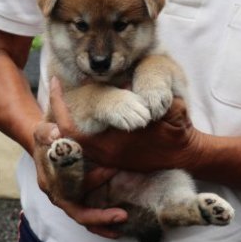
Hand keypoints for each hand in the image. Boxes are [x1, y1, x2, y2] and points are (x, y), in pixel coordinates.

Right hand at [32, 85, 127, 238]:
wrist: (45, 141)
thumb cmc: (45, 136)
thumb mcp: (43, 132)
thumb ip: (47, 133)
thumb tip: (56, 134)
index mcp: (50, 183)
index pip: (69, 192)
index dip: (92, 181)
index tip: (112, 168)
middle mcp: (59, 194)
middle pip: (79, 213)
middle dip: (100, 217)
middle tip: (122, 215)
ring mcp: (69, 196)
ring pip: (85, 216)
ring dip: (104, 222)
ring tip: (124, 219)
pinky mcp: (78, 194)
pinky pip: (89, 210)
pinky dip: (102, 217)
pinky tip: (119, 218)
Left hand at [49, 77, 203, 172]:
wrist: (186, 155)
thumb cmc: (177, 132)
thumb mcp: (165, 108)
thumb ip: (146, 96)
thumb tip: (123, 83)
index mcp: (113, 143)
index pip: (70, 127)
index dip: (58, 105)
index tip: (54, 82)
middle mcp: (106, 153)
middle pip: (66, 135)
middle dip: (58, 111)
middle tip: (56, 90)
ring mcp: (109, 159)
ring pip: (75, 140)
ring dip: (68, 120)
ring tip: (67, 100)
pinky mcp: (115, 159)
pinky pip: (87, 145)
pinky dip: (81, 129)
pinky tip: (87, 114)